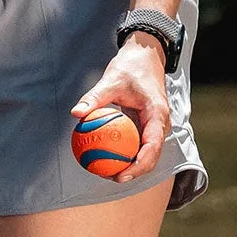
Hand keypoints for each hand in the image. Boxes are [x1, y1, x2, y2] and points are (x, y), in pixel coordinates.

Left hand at [71, 32, 169, 181]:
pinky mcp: (148, 124)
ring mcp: (156, 125)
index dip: (139, 165)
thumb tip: (75, 113)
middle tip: (112, 179)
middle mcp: (160, 123)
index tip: (122, 175)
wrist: (144, 57)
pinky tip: (107, 157)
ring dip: (132, 164)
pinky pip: (138, 143)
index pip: (152, 146)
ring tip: (108, 173)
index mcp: (157, 114)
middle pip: (152, 155)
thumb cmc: (129, 67)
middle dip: (135, 171)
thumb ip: (94, 97)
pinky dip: (126, 151)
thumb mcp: (110, 80)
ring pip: (147, 152)